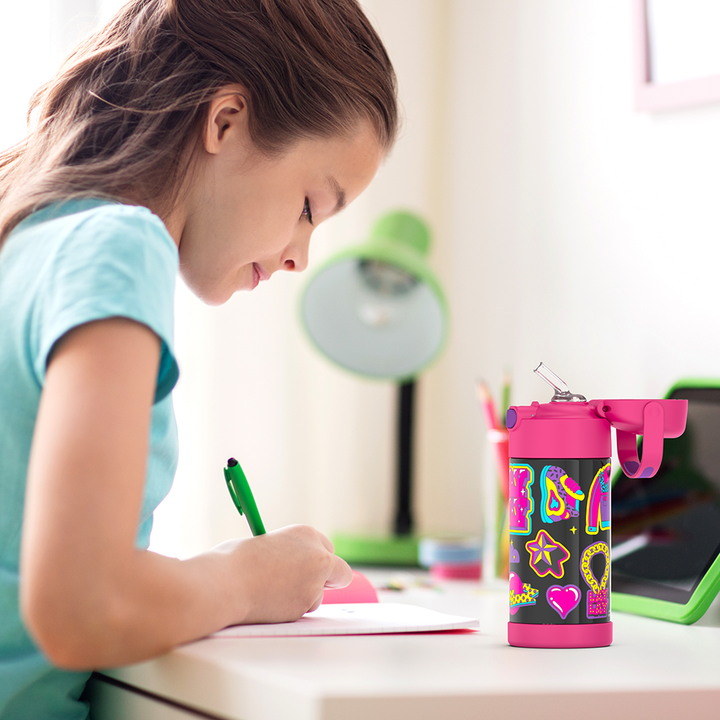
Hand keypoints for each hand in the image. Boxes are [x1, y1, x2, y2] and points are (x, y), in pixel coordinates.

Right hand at [211, 525, 351, 624]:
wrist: (224, 582)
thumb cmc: (234, 561)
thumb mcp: (265, 544)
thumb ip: (286, 554)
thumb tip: (289, 566)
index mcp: (306, 533)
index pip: (326, 548)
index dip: (316, 560)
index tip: (306, 567)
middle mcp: (317, 556)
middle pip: (339, 571)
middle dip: (327, 580)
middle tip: (306, 586)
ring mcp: (314, 583)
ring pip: (319, 596)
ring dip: (305, 597)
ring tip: (273, 594)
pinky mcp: (305, 606)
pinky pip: (302, 611)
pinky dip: (290, 610)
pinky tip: (268, 604)